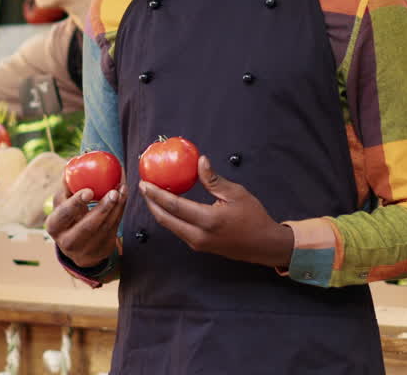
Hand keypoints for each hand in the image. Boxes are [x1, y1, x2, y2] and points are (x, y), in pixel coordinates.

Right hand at [46, 184, 126, 268]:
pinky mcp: (102, 248)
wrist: (79, 249)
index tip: (89, 191)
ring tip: (122, 189)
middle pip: (87, 225)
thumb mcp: (63, 207)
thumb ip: (67, 189)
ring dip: (116, 206)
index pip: (64, 214)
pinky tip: (123, 196)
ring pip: (105, 226)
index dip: (76, 203)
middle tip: (113, 192)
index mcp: (54, 225)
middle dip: (102, 208)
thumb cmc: (69, 219)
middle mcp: (68, 240)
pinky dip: (120, 210)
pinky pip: (114, 227)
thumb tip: (72, 163)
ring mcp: (87, 248)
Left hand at [140, 155, 293, 268]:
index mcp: (208, 220)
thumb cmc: (253, 217)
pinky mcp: (199, 247)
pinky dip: (169, 217)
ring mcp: (198, 244)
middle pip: (165, 219)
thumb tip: (200, 161)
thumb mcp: (236, 193)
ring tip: (152, 194)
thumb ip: (213, 180)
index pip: (175, 206)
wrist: (263, 245)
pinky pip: (178, 230)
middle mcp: (199, 235)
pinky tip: (168, 206)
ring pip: (170, 226)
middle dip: (151, 203)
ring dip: (159, 211)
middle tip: (143, 187)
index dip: (156, 194)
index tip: (144, 183)